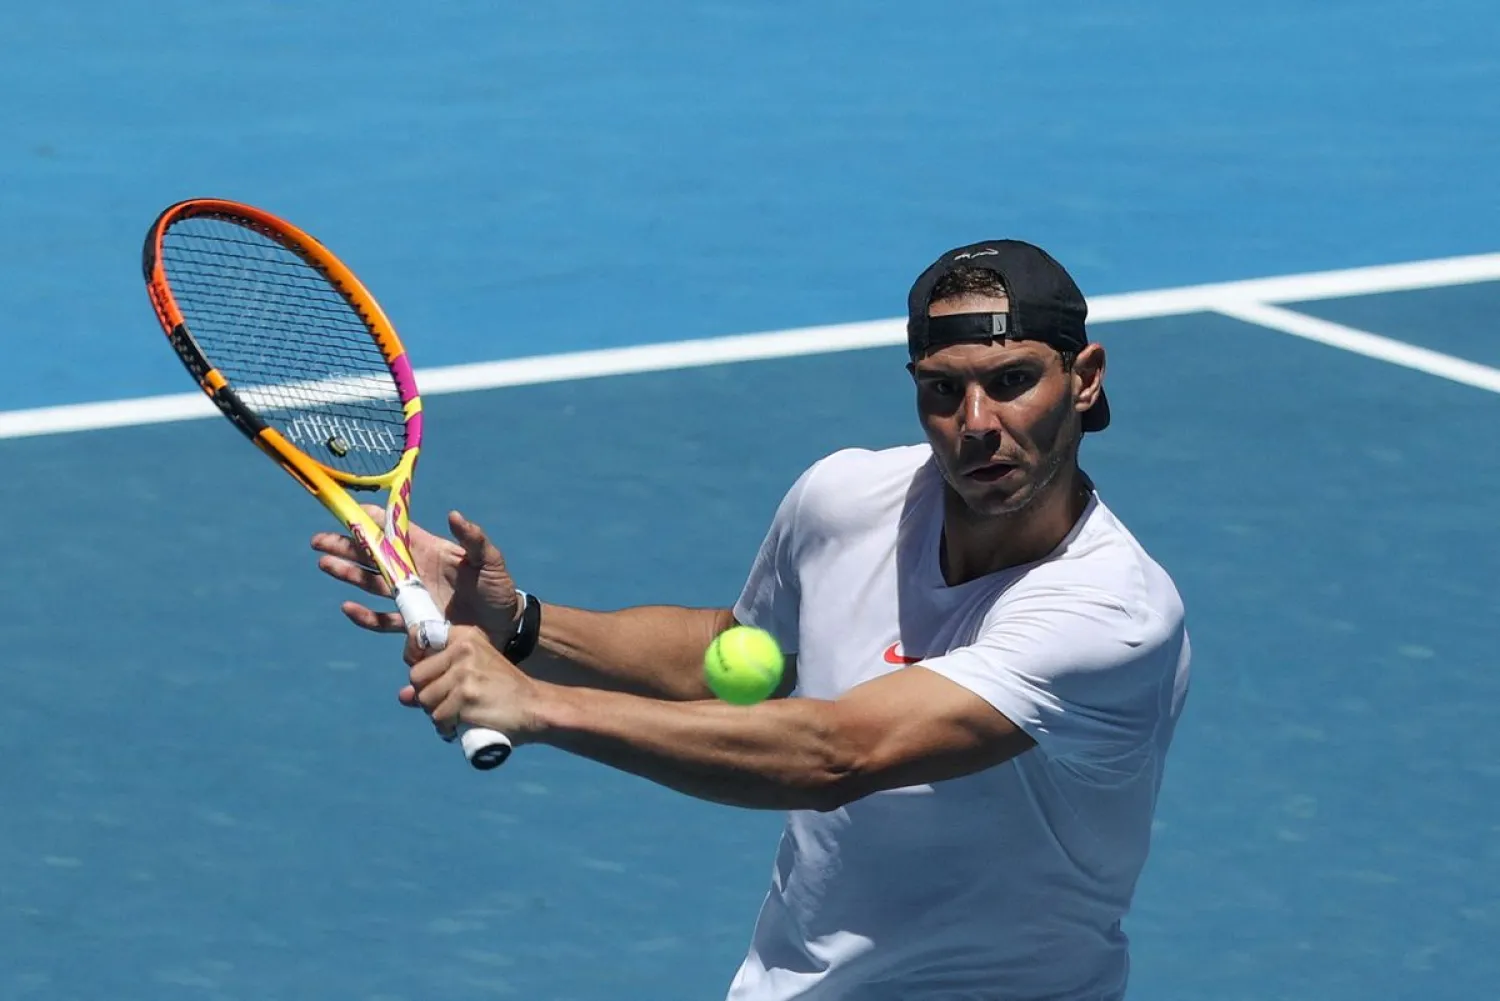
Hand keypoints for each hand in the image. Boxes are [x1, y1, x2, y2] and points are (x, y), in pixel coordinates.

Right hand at [312, 508, 522, 647]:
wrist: (505, 627)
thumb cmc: (499, 589)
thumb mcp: (490, 561)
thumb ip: (473, 539)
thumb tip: (454, 514)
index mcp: (428, 549)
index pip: (394, 529)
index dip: (371, 519)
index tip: (348, 511)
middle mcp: (414, 570)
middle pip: (372, 554)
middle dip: (345, 545)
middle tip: (318, 540)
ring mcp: (411, 597)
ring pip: (370, 583)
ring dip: (347, 573)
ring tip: (324, 563)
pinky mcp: (413, 624)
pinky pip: (383, 620)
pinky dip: (364, 616)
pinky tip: (347, 607)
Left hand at [400, 625, 542, 740]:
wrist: (535, 708)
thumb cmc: (503, 691)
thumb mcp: (473, 672)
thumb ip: (437, 679)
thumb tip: (402, 696)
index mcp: (465, 636)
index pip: (419, 638)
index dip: (416, 660)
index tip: (426, 677)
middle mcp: (463, 650)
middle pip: (416, 676)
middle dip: (426, 695)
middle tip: (448, 703)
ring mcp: (464, 673)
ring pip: (425, 700)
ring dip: (437, 714)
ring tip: (457, 716)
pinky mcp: (465, 697)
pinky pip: (438, 718)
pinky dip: (446, 728)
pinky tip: (461, 727)